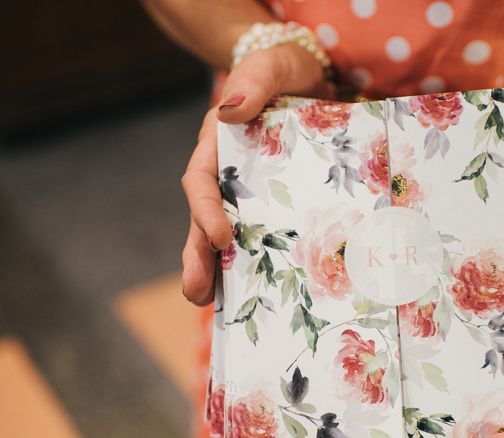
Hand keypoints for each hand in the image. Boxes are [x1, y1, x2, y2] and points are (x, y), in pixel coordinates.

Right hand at [181, 45, 333, 304]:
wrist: (307, 75)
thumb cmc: (282, 68)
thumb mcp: (270, 66)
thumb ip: (254, 82)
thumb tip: (231, 110)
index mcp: (219, 146)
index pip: (201, 181)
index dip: (205, 211)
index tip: (219, 237)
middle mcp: (227, 176)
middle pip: (204, 220)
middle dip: (198, 257)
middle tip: (196, 293)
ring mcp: (248, 194)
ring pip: (225, 237)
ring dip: (218, 271)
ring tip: (213, 306)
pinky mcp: (273, 206)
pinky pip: (260, 237)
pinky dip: (255, 265)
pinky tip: (260, 294)